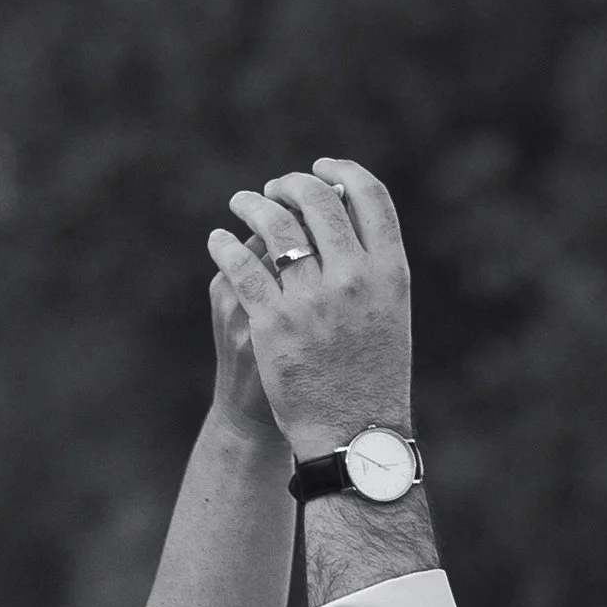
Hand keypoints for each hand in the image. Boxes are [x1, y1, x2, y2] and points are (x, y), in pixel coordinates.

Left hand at [207, 158, 410, 458]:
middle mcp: (353, 280)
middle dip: (291, 185)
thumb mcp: (388, 317)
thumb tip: (340, 213)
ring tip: (243, 203)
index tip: (321, 171)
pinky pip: (241, 266)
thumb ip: (370, 268)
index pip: (371, 197)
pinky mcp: (272, 322)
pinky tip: (217, 241)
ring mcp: (311, 300)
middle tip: (275, 188)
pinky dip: (224, 247)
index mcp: (390, 273)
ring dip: (253, 205)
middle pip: (317, 201)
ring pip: (274, 225)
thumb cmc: (371, 377)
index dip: (343, 173)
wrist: (350, 436)